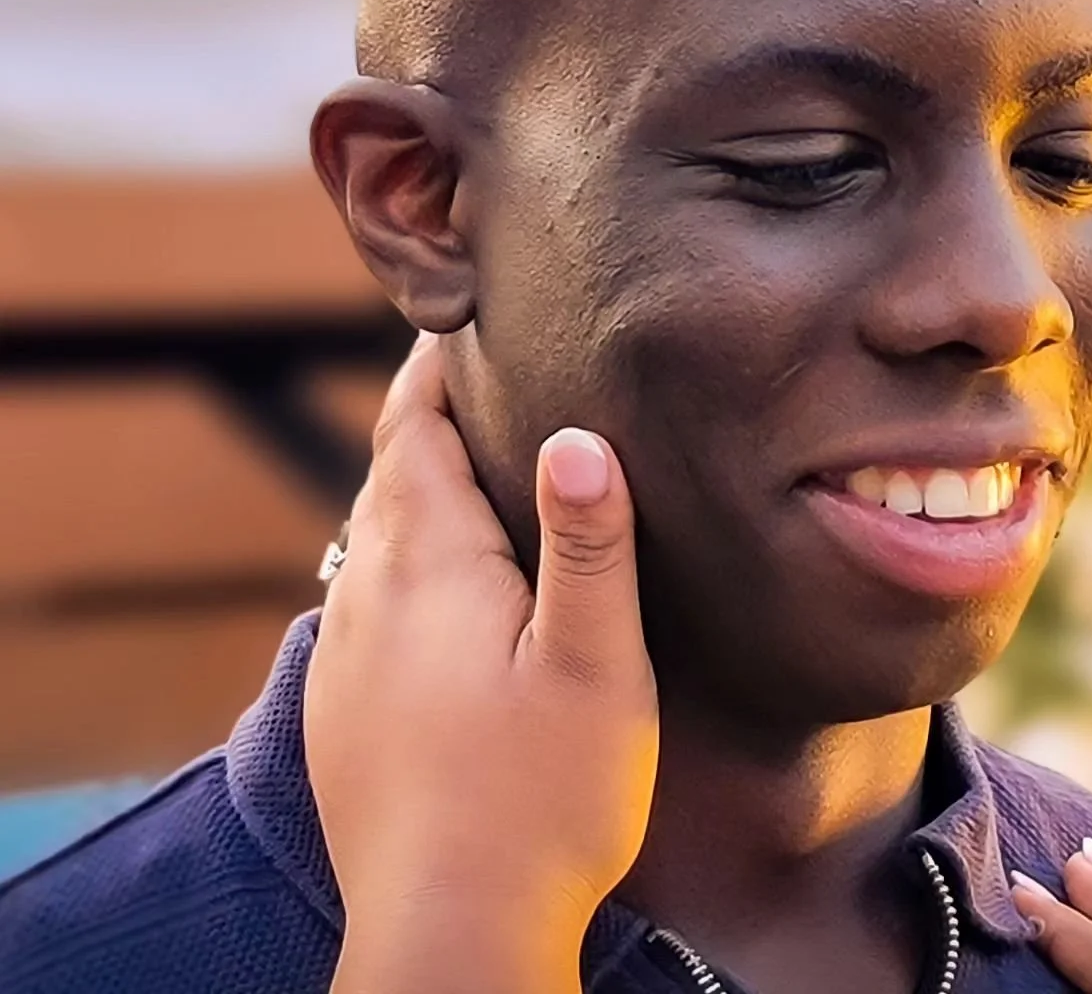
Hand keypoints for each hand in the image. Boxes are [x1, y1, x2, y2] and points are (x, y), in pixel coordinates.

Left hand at [304, 334, 658, 993]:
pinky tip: (435, 582)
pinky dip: (398, 556)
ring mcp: (345, 654)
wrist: (451, 935)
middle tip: (475, 371)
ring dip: (412, 486)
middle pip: (388, 472)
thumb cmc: (542, 799)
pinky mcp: (342, 708)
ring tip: (463, 461)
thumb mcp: (594, 665)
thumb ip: (587, 543)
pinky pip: (363, 595)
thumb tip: (577, 433)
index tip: (461, 316)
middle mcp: (368, 594)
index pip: (415, 428)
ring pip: (372, 534)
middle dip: (425, 415)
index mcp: (428, 565)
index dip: (435, 366)